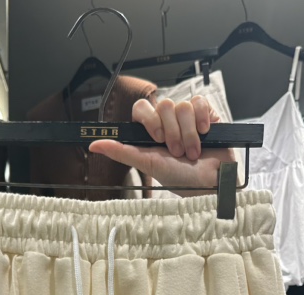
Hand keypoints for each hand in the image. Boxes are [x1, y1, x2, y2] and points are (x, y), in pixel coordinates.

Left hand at [88, 95, 234, 192]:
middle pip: (164, 105)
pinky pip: (200, 102)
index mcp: (152, 131)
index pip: (142, 107)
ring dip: (188, 134)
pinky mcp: (206, 114)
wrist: (210, 183)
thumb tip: (93, 145)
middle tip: (177, 152)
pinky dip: (202, 119)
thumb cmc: (180, 178)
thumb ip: (121, 152)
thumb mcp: (148, 164)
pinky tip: (205, 134)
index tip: (157, 139)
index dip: (149, 119)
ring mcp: (187, 117)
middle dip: (172, 132)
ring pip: (182, 106)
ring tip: (192, 152)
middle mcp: (168, 121)